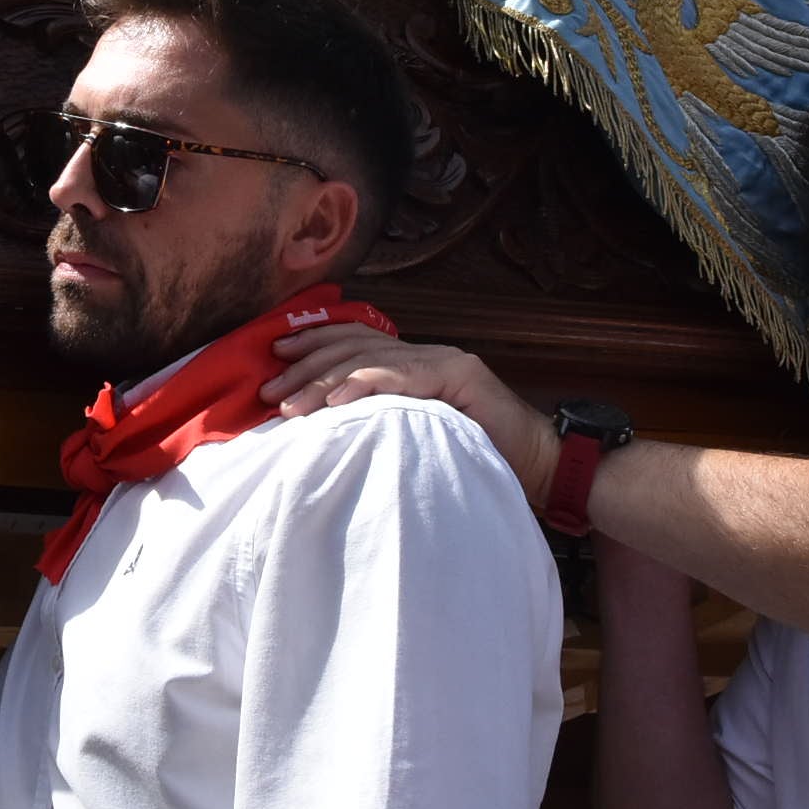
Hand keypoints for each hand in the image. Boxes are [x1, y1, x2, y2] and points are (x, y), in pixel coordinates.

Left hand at [262, 327, 558, 510]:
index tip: (275, 357)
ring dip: (324, 382)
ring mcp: (444, 361)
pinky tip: (337, 401)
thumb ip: (385, 418)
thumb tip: (326, 425)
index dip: (314, 344)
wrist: (539, 466)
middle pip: (354, 347)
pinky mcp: (458, 376)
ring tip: (291, 404)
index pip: (356, 342)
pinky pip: (401, 377)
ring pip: (370, 359)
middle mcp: (427, 353)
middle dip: (306, 366)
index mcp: (416, 362)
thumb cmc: (479, 457)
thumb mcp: (419, 433)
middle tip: (269, 389)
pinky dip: (364, 385)